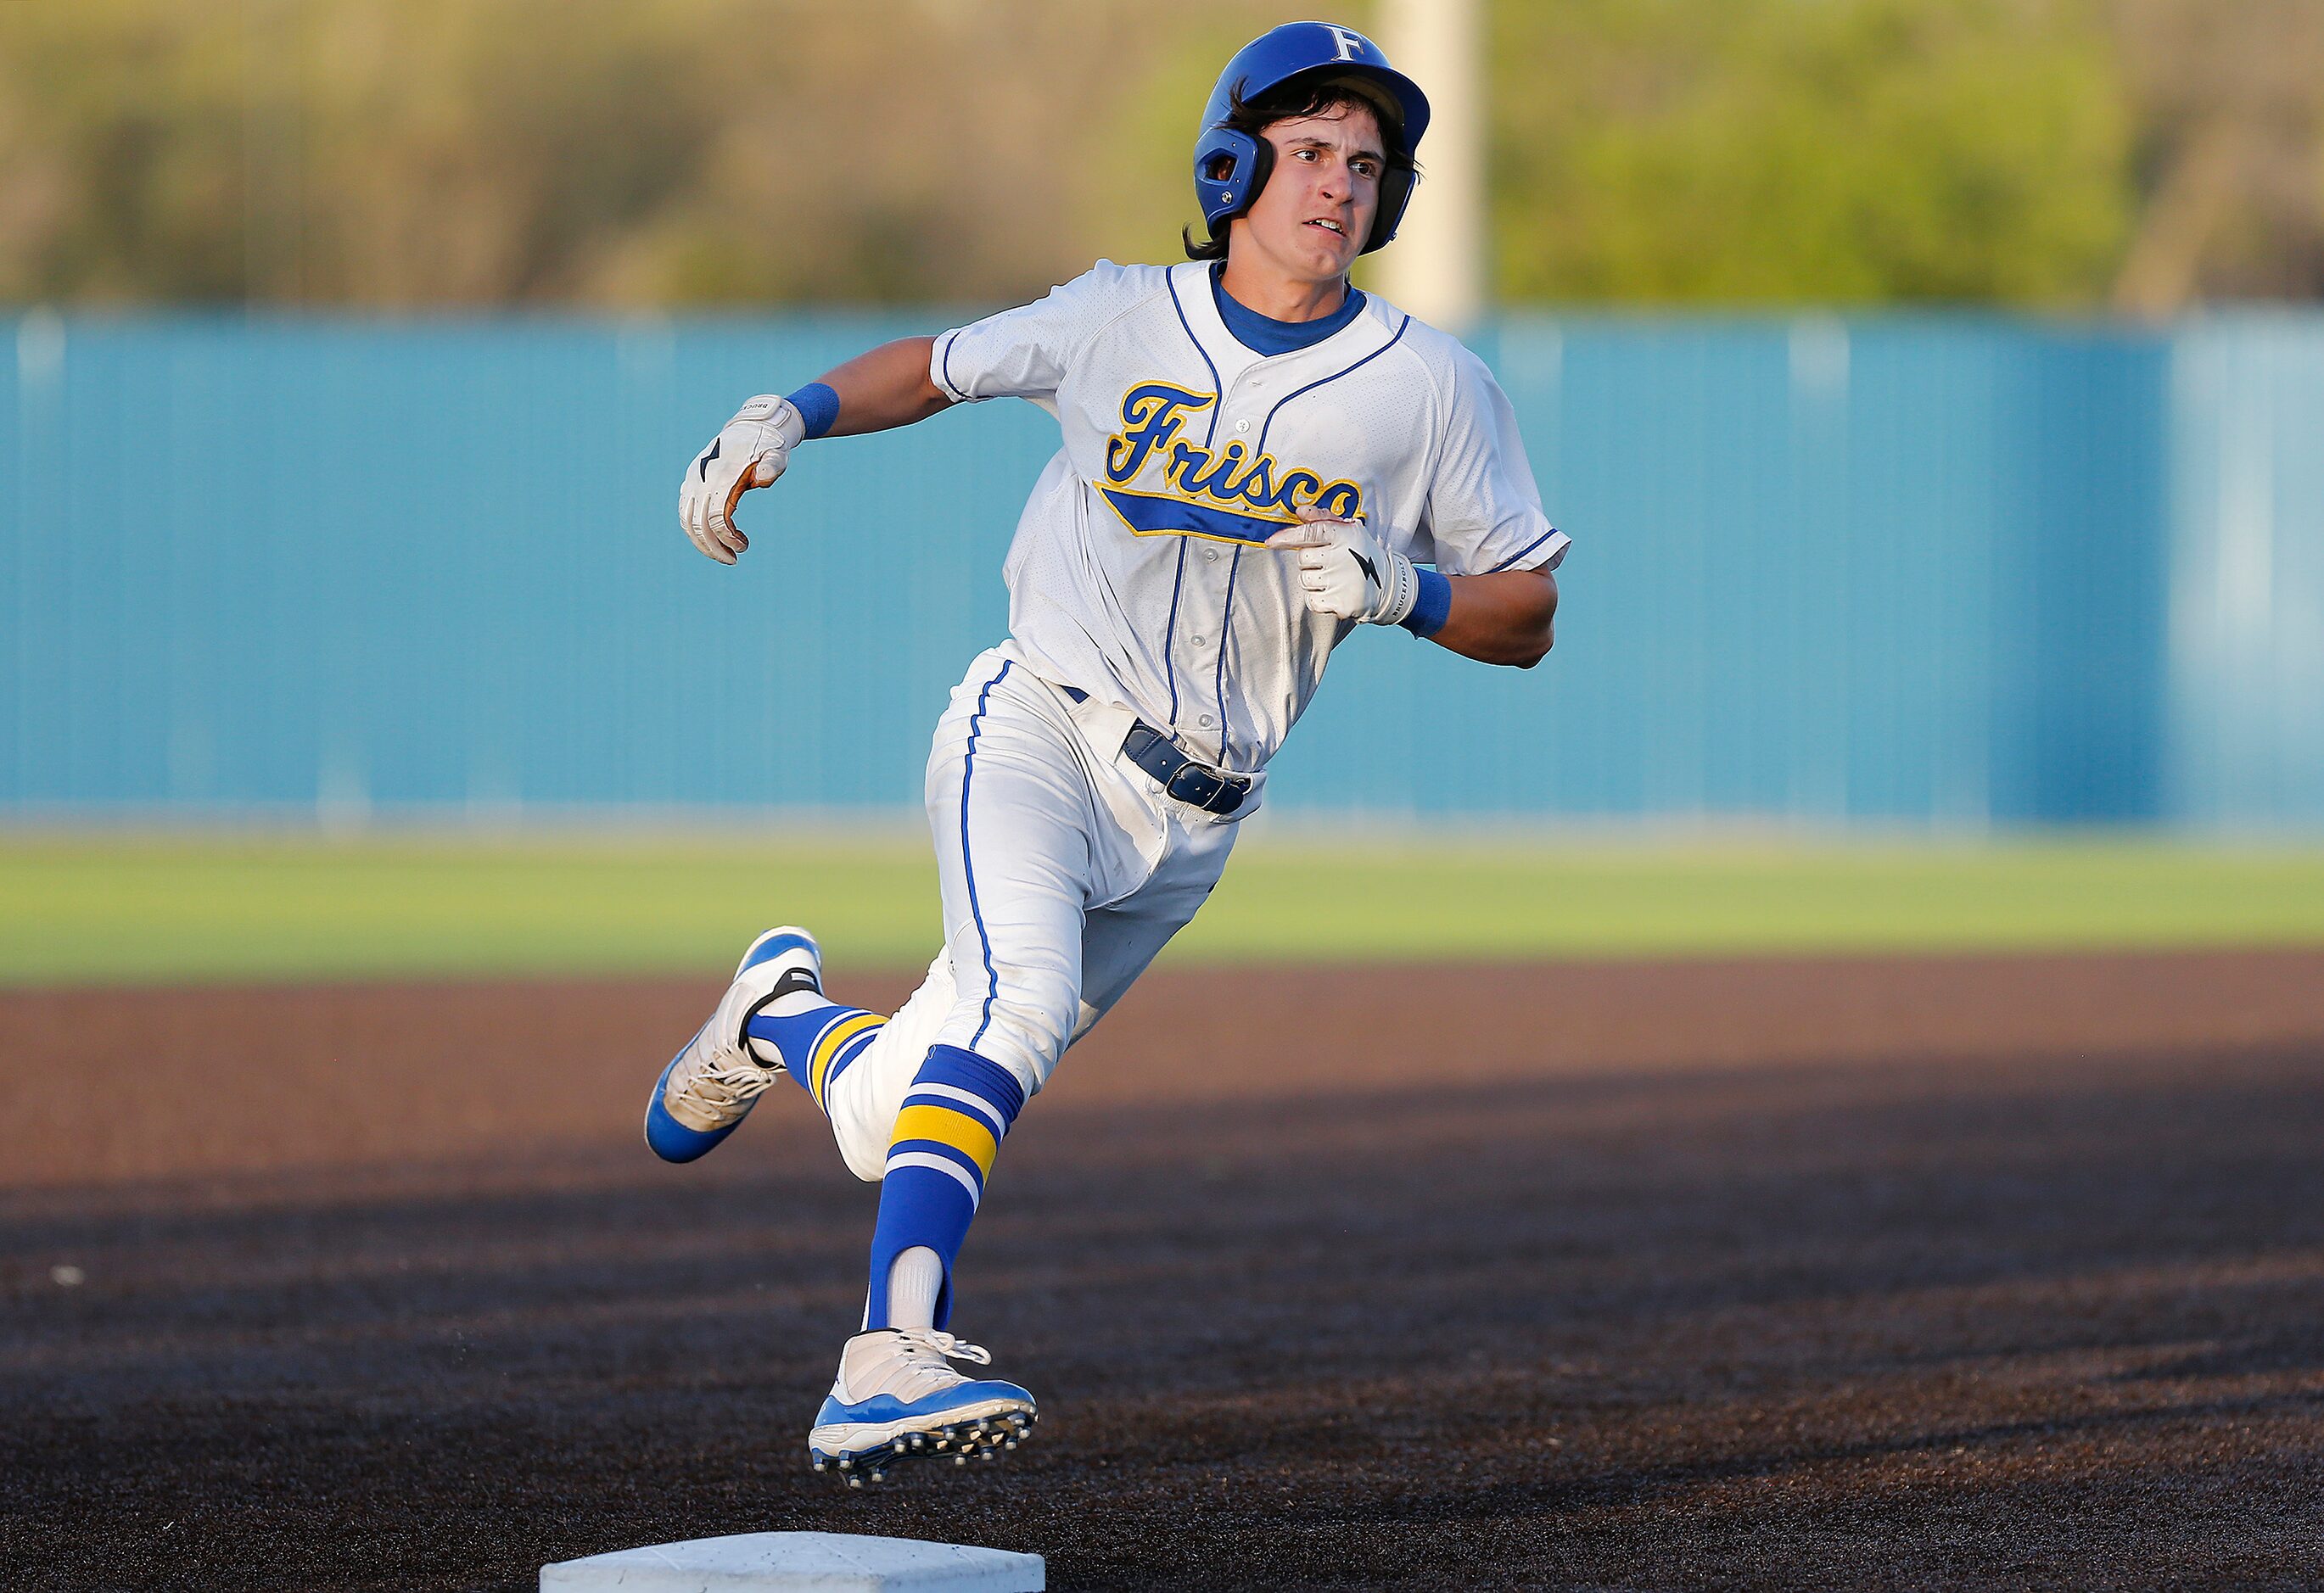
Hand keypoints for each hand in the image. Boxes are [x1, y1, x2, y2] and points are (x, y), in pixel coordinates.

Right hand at [678, 395, 806, 563]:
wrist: (750, 428)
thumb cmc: (767, 446)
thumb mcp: (777, 455)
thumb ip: (771, 466)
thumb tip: (763, 478)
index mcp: (722, 476)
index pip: (716, 518)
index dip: (728, 538)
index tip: (744, 547)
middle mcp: (702, 479)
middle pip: (698, 525)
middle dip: (714, 548)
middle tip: (733, 560)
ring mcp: (693, 480)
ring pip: (686, 521)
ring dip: (702, 543)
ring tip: (723, 555)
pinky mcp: (690, 482)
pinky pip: (684, 512)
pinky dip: (695, 530)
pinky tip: (713, 539)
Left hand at [1269, 505, 1417, 624]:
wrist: (1387, 585)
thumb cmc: (1361, 553)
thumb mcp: (1349, 530)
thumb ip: (1322, 518)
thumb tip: (1299, 511)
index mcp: (1345, 535)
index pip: (1310, 532)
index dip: (1287, 536)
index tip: (1271, 542)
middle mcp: (1342, 557)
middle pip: (1302, 559)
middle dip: (1309, 560)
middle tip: (1326, 561)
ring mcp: (1341, 581)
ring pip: (1305, 580)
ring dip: (1313, 580)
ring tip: (1332, 577)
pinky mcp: (1340, 603)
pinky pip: (1311, 601)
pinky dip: (1317, 598)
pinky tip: (1332, 592)